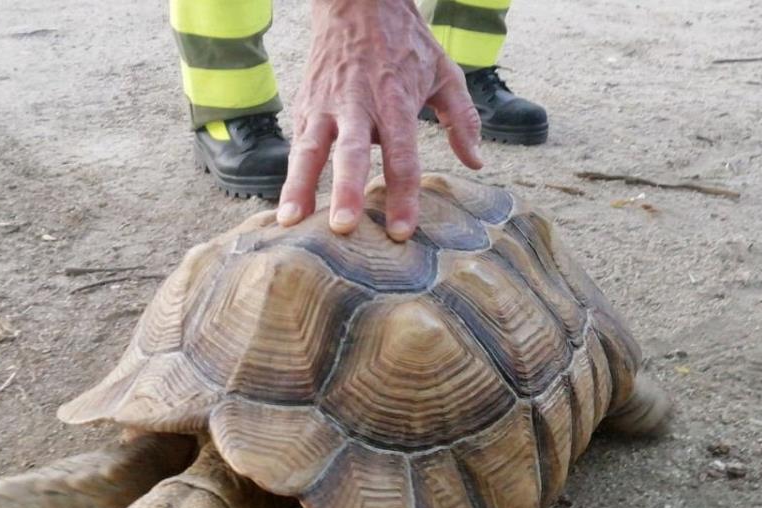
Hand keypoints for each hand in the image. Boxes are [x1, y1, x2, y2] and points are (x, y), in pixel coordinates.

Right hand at [276, 0, 482, 240]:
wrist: (357, 2)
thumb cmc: (404, 43)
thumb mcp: (443, 72)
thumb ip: (462, 119)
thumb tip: (475, 162)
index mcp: (394, 100)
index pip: (401, 156)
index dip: (403, 194)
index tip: (402, 231)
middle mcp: (357, 104)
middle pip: (350, 153)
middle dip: (346, 190)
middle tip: (343, 226)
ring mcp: (325, 106)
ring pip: (309, 149)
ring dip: (300, 186)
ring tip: (293, 221)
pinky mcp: (305, 107)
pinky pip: (296, 146)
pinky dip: (288, 177)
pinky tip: (286, 210)